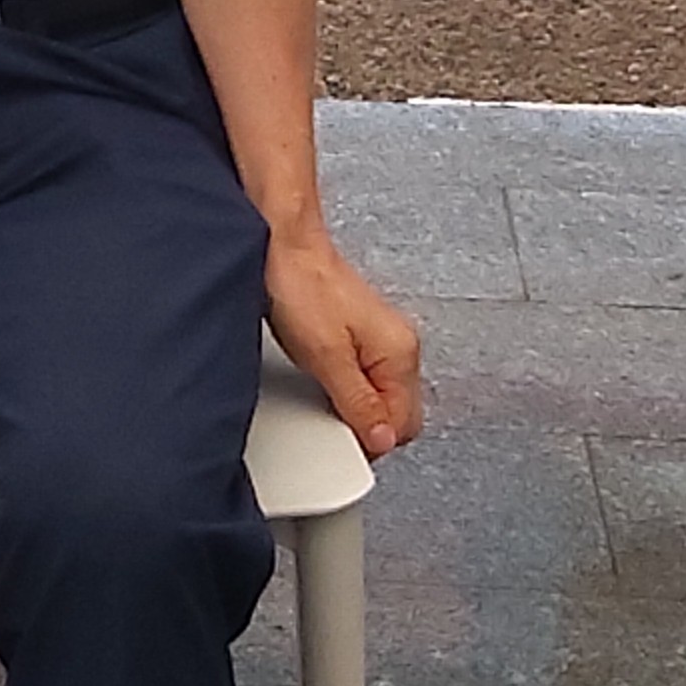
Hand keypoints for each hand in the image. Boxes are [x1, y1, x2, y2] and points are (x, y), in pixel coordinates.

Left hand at [266, 227, 422, 459]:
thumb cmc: (301, 287)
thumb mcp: (327, 358)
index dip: (370, 440)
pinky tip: (317, 372)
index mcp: (401, 353)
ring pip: (378, 396)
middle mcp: (399, 346)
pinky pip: (362, 377)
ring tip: (319, 384)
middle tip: (329, 412)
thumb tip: (381, 440)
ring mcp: (380, 339)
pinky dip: (342, 384)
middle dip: (366, 423)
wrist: (281, 244)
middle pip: (396, 413)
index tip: (341, 435)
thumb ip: (359, 402)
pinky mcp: (358, 334)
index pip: (404, 425)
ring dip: (352, 403)